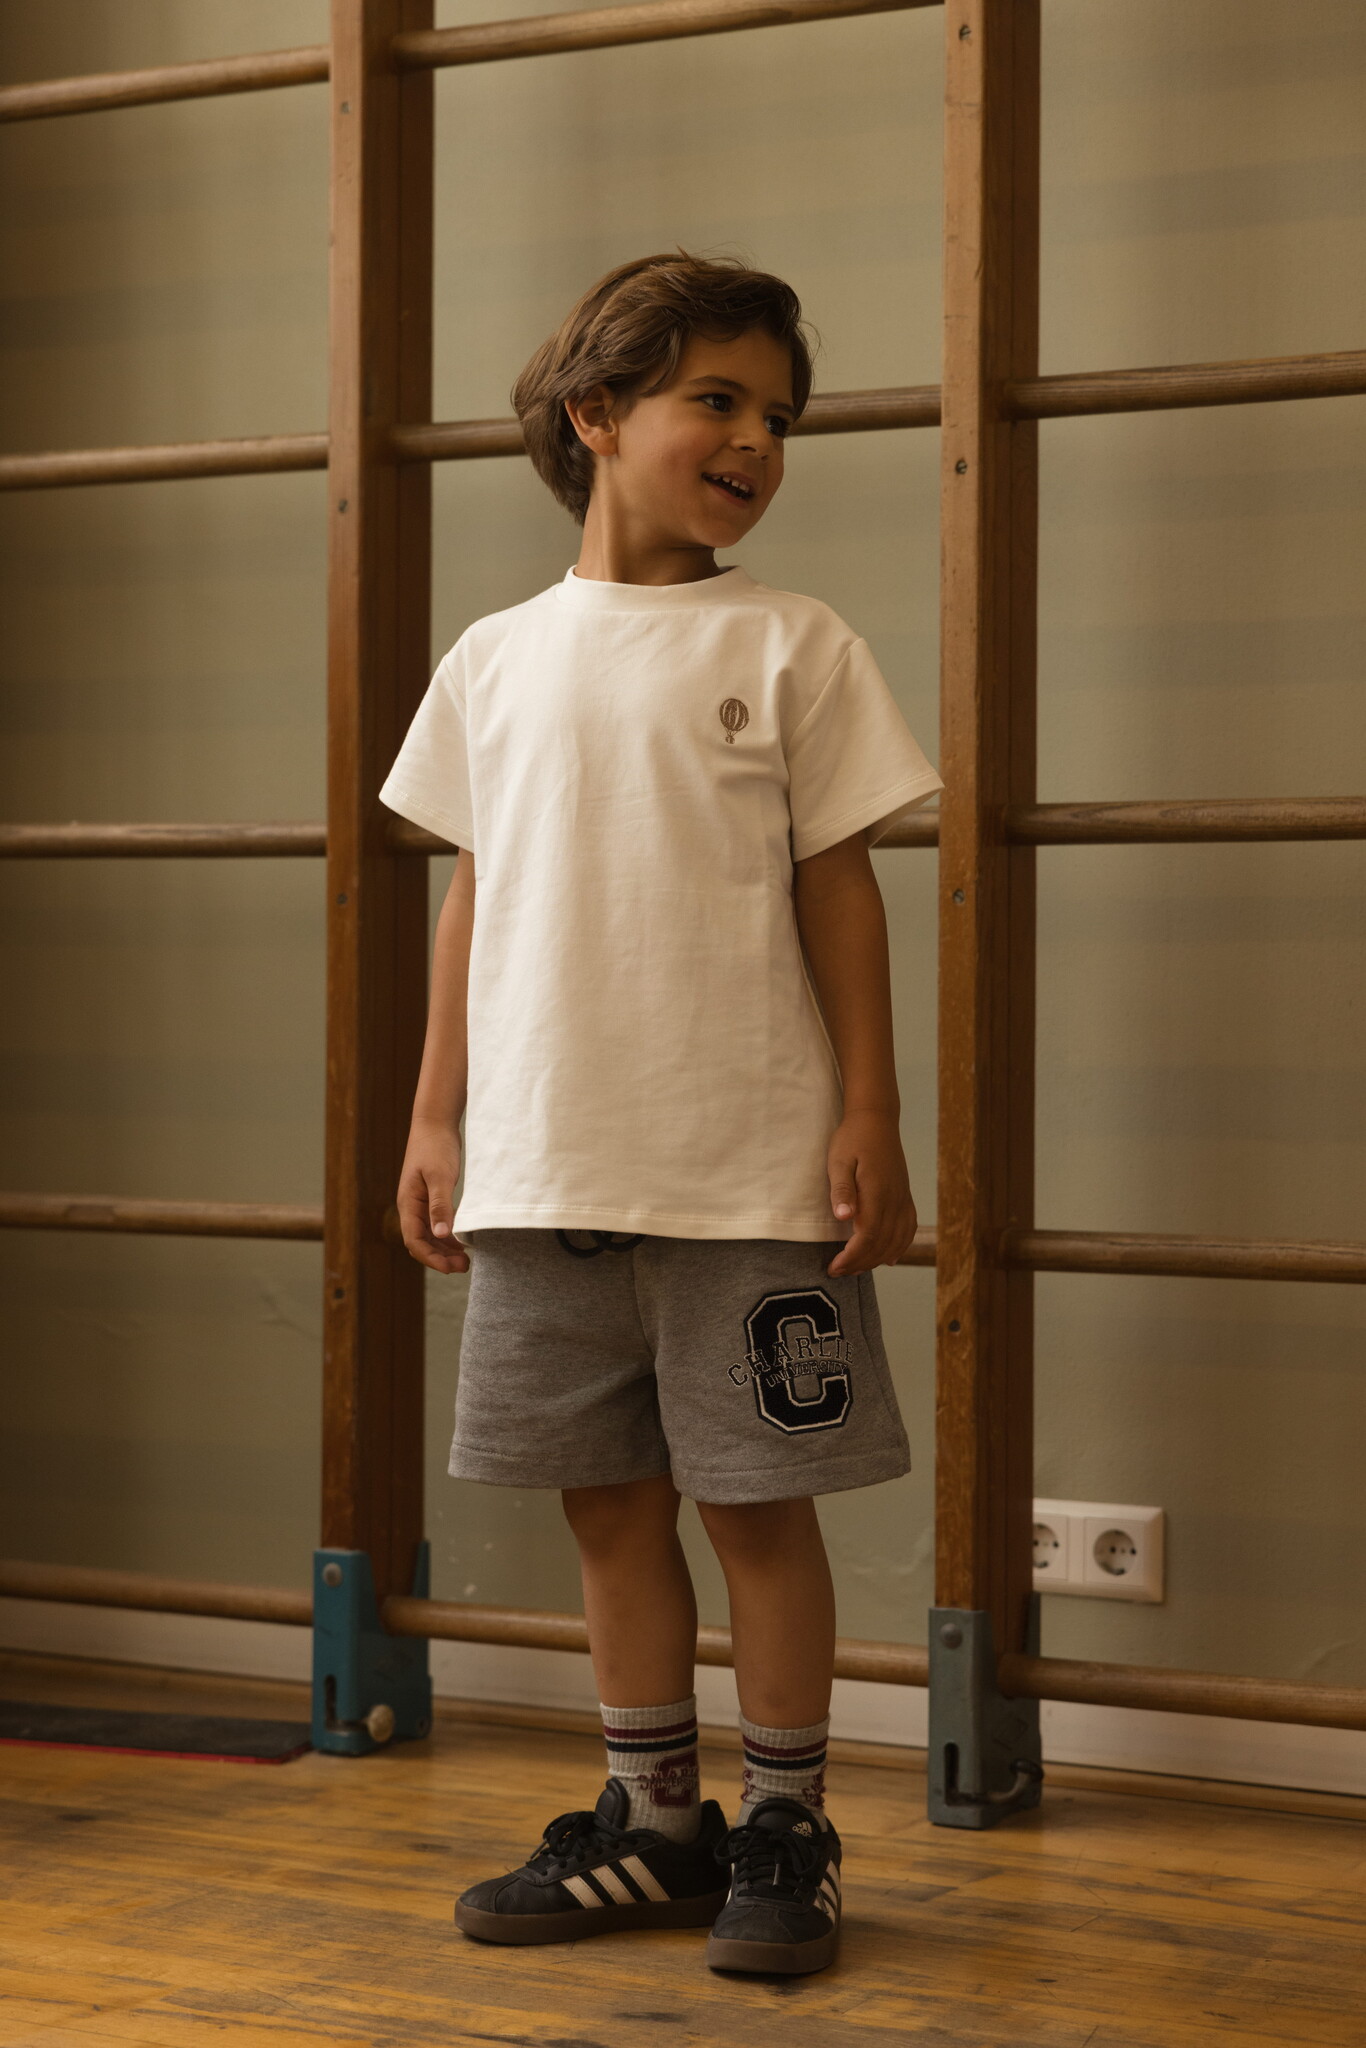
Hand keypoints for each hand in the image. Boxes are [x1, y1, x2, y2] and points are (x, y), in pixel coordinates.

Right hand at [397, 1119, 468, 1273]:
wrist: (435, 1122)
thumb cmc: (436, 1146)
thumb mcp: (440, 1176)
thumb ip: (440, 1205)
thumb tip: (442, 1235)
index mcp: (409, 1204)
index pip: (414, 1241)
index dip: (431, 1258)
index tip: (450, 1268)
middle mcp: (411, 1207)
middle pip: (421, 1242)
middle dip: (439, 1258)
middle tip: (464, 1267)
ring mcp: (420, 1203)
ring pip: (429, 1235)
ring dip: (444, 1249)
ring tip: (465, 1260)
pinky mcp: (431, 1197)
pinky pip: (436, 1224)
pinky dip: (448, 1236)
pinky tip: (462, 1242)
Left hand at [824, 1109, 918, 1276]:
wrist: (876, 1119)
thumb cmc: (852, 1138)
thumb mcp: (838, 1160)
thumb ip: (842, 1189)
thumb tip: (844, 1217)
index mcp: (877, 1192)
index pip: (868, 1237)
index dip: (852, 1257)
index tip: (834, 1267)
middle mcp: (894, 1199)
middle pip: (882, 1244)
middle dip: (860, 1263)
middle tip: (838, 1272)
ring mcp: (902, 1198)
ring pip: (897, 1240)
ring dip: (877, 1259)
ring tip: (855, 1268)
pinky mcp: (905, 1195)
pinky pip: (908, 1228)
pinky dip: (900, 1247)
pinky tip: (889, 1258)